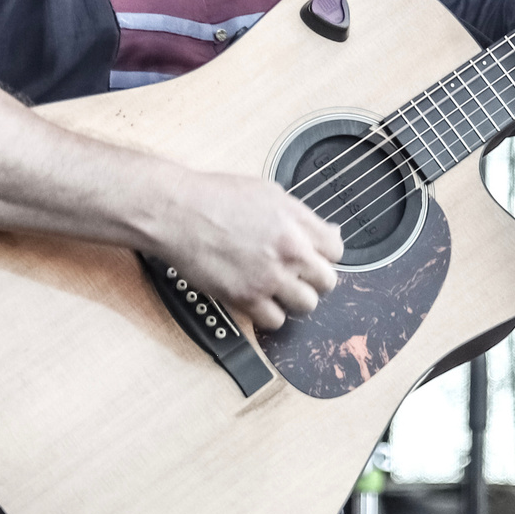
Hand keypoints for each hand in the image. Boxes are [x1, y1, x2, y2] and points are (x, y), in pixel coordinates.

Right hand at [146, 170, 343, 332]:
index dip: (325, 255)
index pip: (337, 251)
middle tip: (296, 275)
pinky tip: (259, 300)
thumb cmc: (215, 197)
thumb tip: (327, 231)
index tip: (313, 257)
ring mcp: (269, 276)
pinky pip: (275, 320)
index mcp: (297, 221)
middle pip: (327, 282)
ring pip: (307, 305)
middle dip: (313, 279)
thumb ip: (301, 216)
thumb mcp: (268, 193)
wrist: (178, 212)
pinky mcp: (246, 297)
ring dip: (294, 299)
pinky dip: (269, 314)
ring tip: (278, 289)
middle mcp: (289, 250)